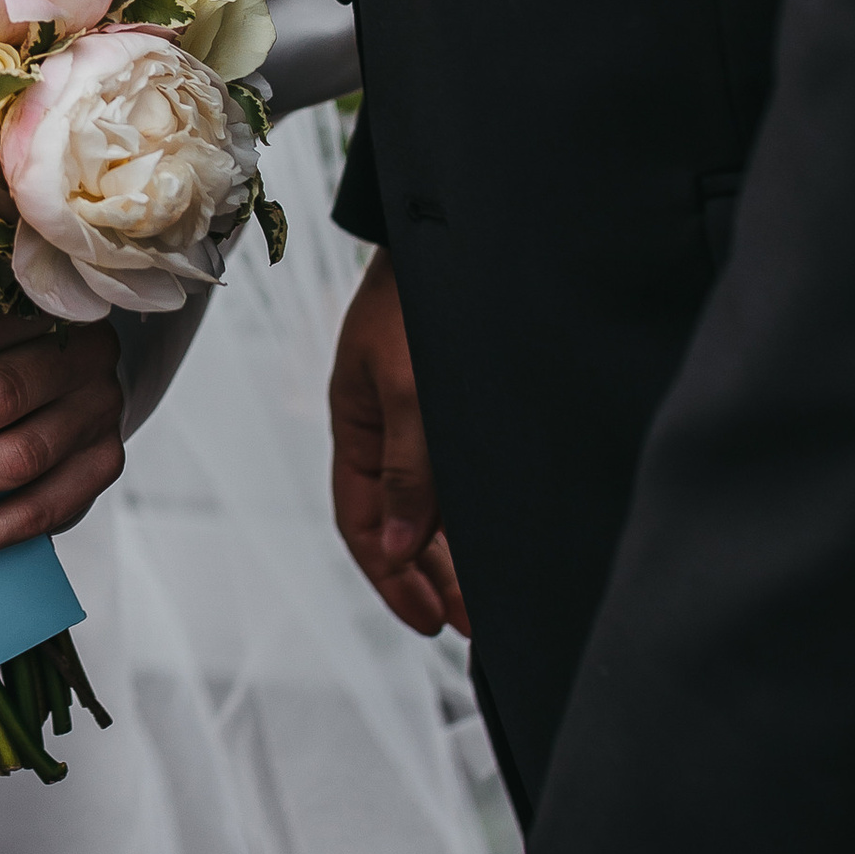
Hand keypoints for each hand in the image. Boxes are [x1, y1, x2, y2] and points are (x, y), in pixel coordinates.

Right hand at [330, 249, 468, 634]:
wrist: (454, 227)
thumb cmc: (418, 294)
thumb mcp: (408, 384)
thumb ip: (408, 467)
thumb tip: (401, 549)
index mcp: (357, 423)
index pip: (363, 520)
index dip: (391, 577)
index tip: (431, 621)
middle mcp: (387, 428)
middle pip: (401, 523)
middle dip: (431, 578)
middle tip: (473, 626)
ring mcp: (421, 416)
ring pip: (432, 504)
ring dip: (456, 554)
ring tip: (490, 602)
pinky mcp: (456, 404)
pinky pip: (457, 476)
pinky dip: (471, 514)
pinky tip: (498, 540)